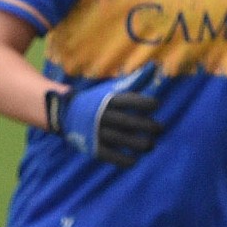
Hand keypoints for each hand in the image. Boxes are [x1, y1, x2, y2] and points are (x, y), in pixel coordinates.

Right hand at [45, 62, 164, 166]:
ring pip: (122, 140)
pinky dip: (125, 160)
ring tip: (150, 145)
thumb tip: (154, 66)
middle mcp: (102, 115)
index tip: (155, 105)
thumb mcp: (112, 88)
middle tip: (160, 129)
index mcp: (108, 100)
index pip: (129, 101)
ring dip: (140, 144)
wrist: (66, 115)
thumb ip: (135, 81)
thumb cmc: (97, 100)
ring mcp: (97, 133)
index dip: (146, 103)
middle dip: (148, 126)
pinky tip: (135, 159)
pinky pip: (111, 156)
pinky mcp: (94, 148)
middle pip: (128, 122)